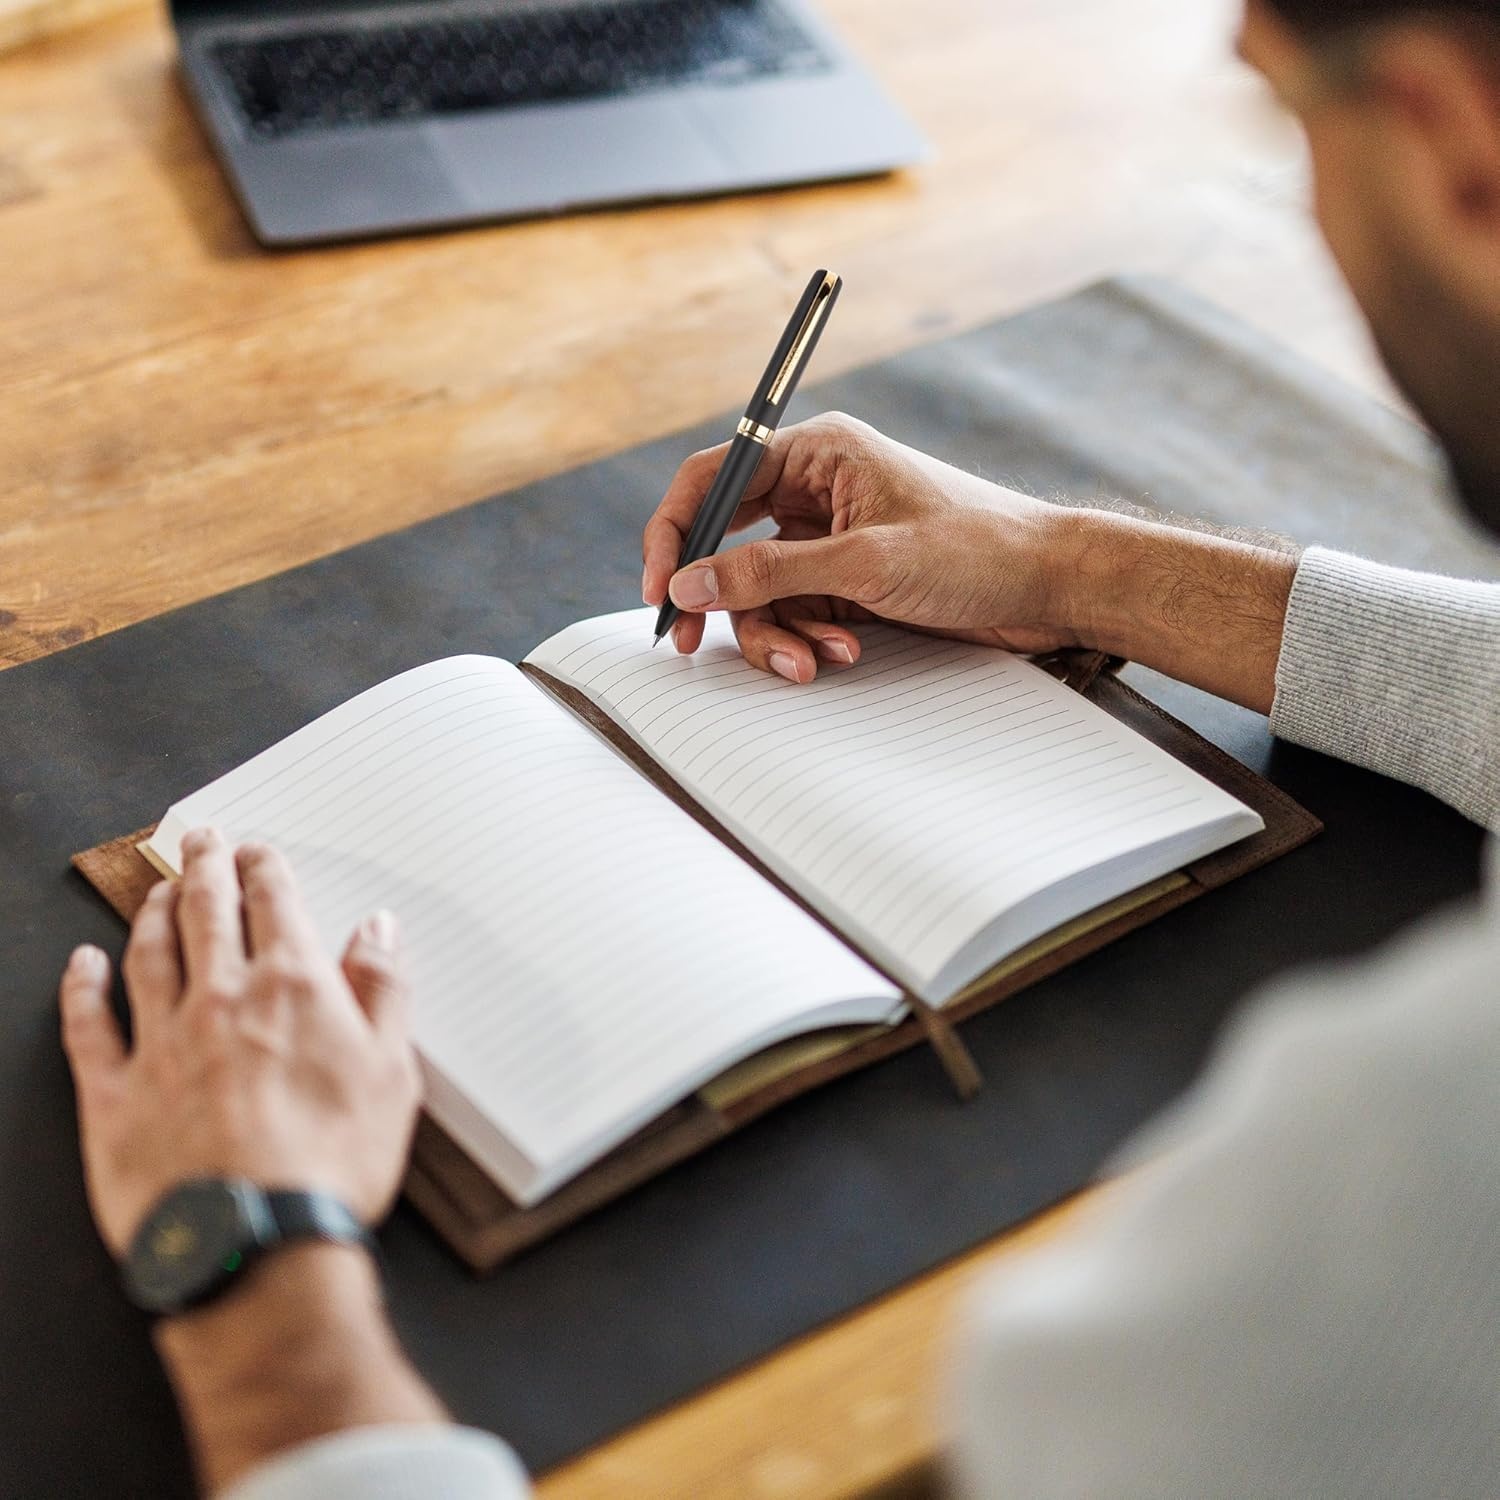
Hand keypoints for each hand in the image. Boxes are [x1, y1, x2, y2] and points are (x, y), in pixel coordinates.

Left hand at [59, 828, 420, 1257]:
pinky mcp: (115, 1095)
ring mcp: (162, 1044)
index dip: (265, 869)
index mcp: (292, 989)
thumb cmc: (333, 1163)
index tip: (259, 852)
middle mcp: (221, 1000)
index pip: (275, 904)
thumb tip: (378, 929)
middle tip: (201, 841)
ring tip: (159, 890)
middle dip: (206, 869)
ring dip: (154, 912)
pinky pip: (90, 1027)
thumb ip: (383, 990)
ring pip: (149, 955)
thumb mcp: (392, 1071)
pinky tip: (82, 965)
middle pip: (208, 914)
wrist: (257, 1243)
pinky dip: (83, 988)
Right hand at [642, 412, 1090, 682]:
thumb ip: (769, 573)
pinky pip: (796, 612)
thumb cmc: (975, 549)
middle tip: (687, 640)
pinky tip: (842, 652)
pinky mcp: (847, 581)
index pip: (714, 478)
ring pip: (759, 589)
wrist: (1049, 587)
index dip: (674, 531)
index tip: (659, 585)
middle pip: (727, 541)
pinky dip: (807, 639)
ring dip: (774, 632)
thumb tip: (689, 582)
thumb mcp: (864, 563)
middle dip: (716, 595)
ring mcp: (829, 539)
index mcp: (817, 452)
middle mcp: (814, 489)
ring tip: (813, 660)